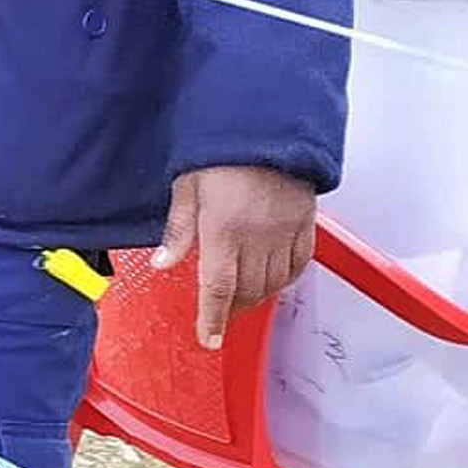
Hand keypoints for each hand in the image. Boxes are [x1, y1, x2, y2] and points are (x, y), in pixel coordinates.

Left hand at [155, 164, 318, 348]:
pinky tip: (272, 280)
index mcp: (224, 230)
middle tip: (218, 316)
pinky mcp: (306, 226)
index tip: (208, 339)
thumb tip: (162, 263)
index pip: (217, 287)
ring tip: (240, 299)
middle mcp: (258, 238)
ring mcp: (285, 234)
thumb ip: (178, 229)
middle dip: (231, 309)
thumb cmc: (221, 153)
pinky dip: (284, 279)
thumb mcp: (186, 186)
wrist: (269, 129)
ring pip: (273, 283)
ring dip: (256, 297)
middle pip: (246, 291)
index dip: (212, 318)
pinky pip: (298, 265)